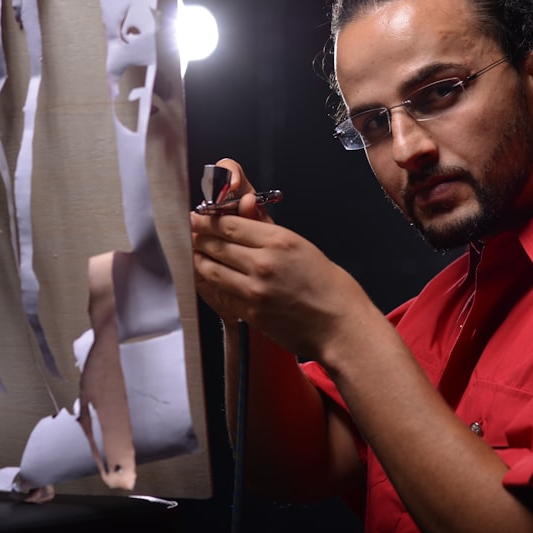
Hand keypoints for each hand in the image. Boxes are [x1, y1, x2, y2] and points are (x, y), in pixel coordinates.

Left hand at [190, 197, 376, 360]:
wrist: (340, 326)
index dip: (208, 220)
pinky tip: (211, 278)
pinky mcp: (250, 313)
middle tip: (192, 233)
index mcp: (280, 241)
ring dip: (200, 260)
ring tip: (196, 254)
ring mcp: (254, 291)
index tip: (198, 217)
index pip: (230, 225)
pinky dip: (213, 284)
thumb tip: (246, 207)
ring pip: (211, 270)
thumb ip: (268, 229)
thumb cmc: (330, 287)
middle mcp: (263, 264)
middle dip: (199, 237)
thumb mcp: (303, 247)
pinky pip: (221, 294)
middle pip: (215, 245)